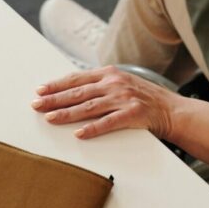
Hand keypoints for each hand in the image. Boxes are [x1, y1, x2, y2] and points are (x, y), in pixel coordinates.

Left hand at [31, 65, 181, 139]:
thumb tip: (74, 91)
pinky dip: (92, 128)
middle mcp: (114, 83)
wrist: (172, 109)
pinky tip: (79, 134)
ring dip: (67, 113)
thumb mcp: (122, 83)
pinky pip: (108, 123)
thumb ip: (101, 84)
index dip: (57, 84)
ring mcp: (123, 98)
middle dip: (54, 98)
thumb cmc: (145, 98)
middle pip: (78, 92)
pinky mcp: (133, 114)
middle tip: (36, 105)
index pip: (77, 78)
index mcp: (110, 74)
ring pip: (88, 107)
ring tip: (50, 118)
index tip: (40, 90)